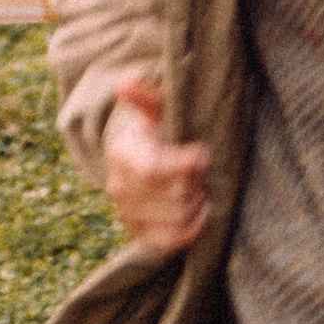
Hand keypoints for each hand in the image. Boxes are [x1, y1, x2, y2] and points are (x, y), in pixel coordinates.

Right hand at [103, 74, 208, 252]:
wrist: (141, 163)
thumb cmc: (158, 132)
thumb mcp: (156, 110)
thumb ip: (147, 96)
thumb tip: (126, 81)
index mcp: (122, 154)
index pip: (153, 170)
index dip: (184, 165)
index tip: (202, 152)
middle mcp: (118, 187)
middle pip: (172, 195)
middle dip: (197, 182)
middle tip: (204, 171)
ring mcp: (127, 214)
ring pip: (176, 218)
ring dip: (198, 204)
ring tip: (202, 189)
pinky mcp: (139, 235)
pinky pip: (169, 242)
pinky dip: (191, 229)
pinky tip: (199, 212)